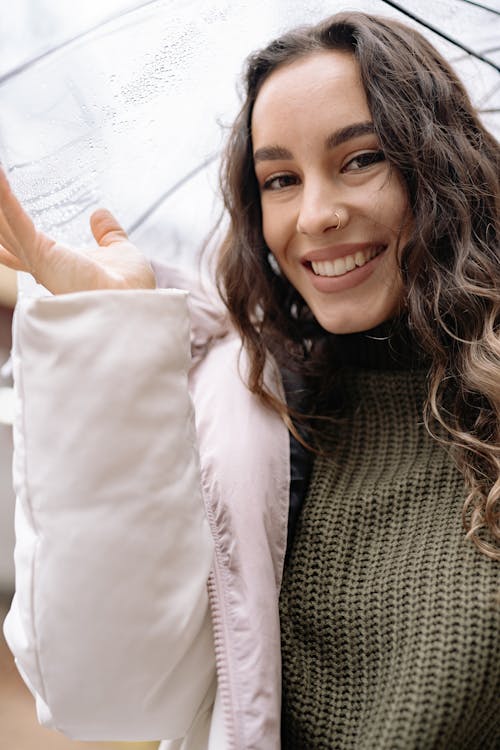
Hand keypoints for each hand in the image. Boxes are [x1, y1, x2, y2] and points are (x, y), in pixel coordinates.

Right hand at [0, 168, 155, 294]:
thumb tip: (99, 213)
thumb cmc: (129, 290)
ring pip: (6, 222)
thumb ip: (108, 233)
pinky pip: (17, 220)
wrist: (135, 304)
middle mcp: (42, 261)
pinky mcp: (42, 254)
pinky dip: (5, 197)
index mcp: (57, 261)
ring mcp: (39, 258)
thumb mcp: (119, 251)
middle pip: (5, 231)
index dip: (5, 222)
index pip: (19, 241)